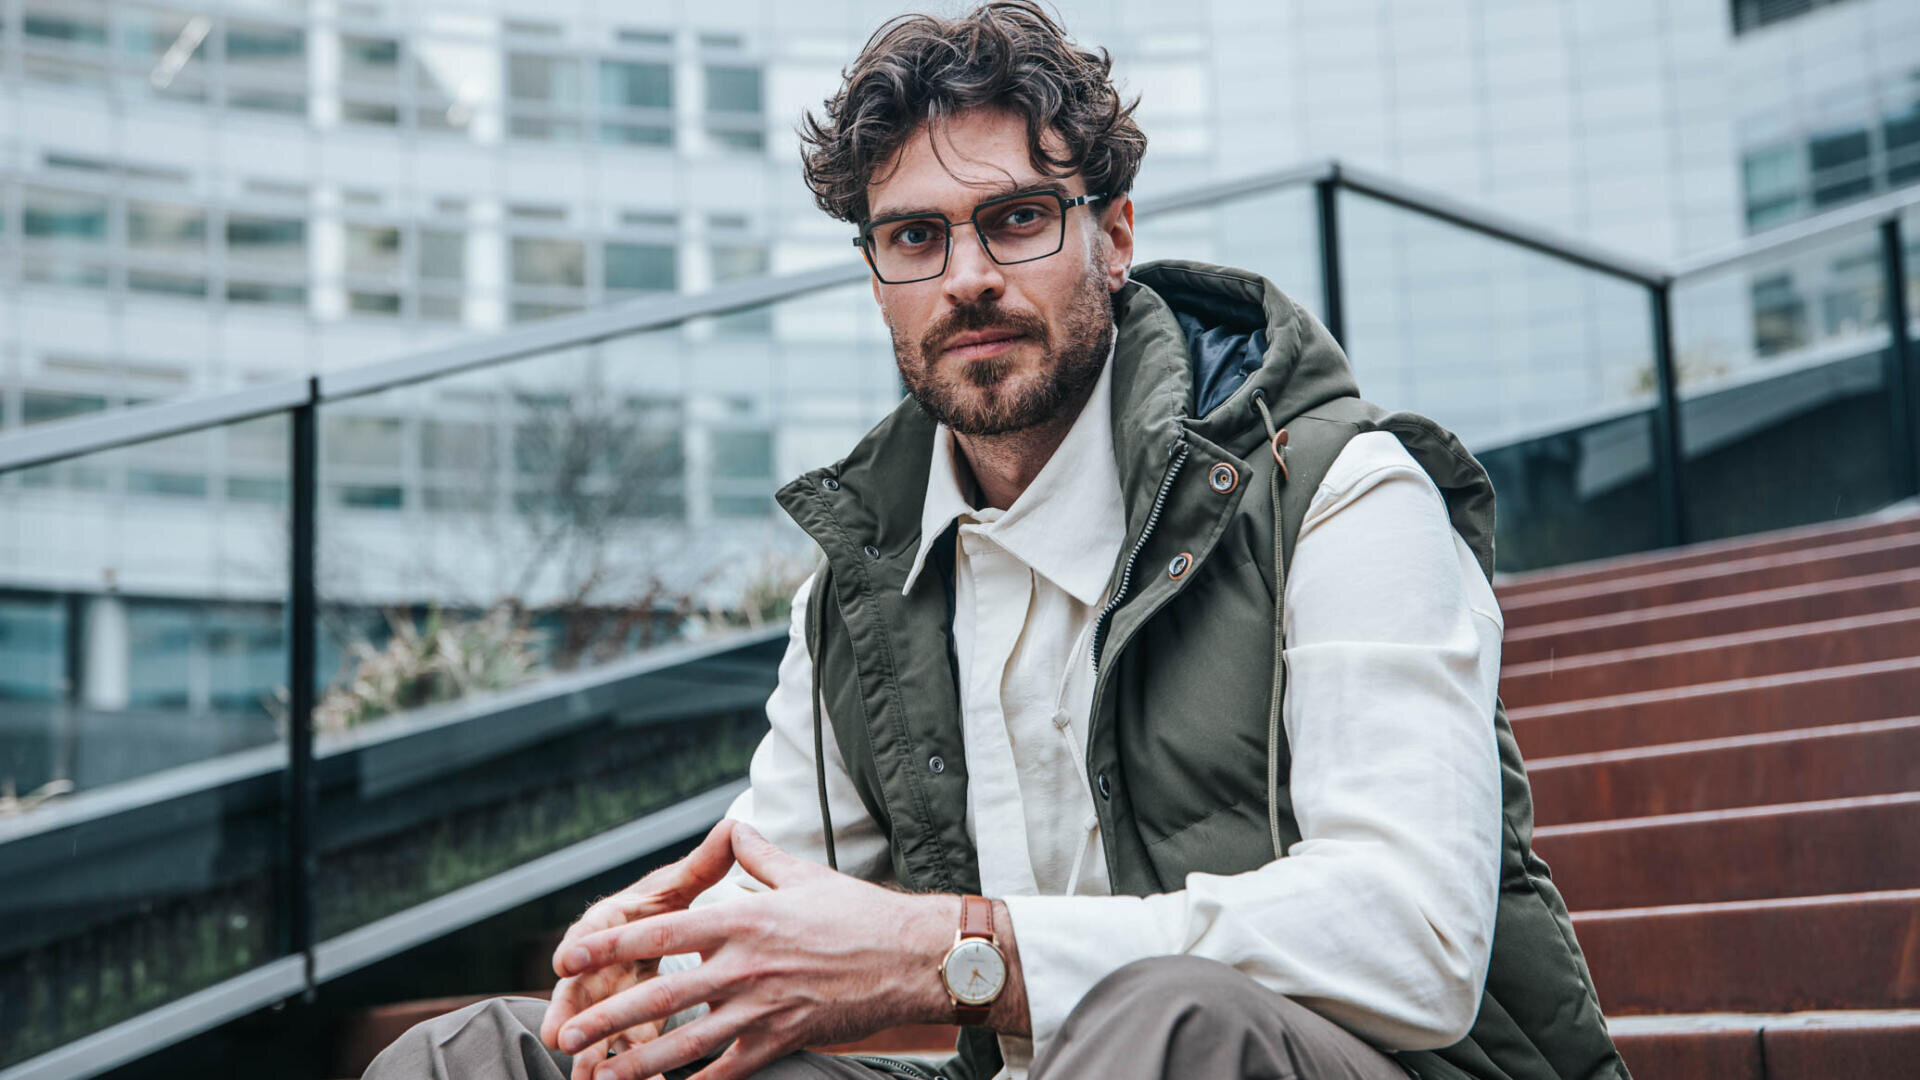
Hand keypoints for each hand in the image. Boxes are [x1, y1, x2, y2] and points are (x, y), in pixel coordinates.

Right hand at [541, 818, 739, 1079]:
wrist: (655, 936)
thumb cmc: (660, 907)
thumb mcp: (678, 886)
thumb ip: (702, 866)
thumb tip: (731, 828)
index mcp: (609, 925)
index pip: (591, 934)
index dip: (579, 947)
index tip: (564, 961)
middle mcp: (598, 966)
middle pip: (579, 992)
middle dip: (569, 1014)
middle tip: (559, 1036)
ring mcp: (606, 1003)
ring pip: (594, 1031)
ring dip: (590, 1055)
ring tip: (588, 1079)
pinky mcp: (622, 1031)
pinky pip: (620, 1056)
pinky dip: (628, 1074)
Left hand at [552, 822, 958, 1079]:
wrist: (912, 956)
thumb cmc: (859, 912)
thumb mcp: (803, 874)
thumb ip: (756, 855)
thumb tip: (731, 827)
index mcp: (743, 918)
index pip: (659, 932)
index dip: (608, 945)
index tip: (569, 956)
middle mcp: (745, 964)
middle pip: (660, 995)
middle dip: (607, 1018)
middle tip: (566, 1034)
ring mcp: (763, 1007)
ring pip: (687, 1042)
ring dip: (639, 1063)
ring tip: (602, 1078)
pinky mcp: (784, 1039)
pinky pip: (730, 1069)